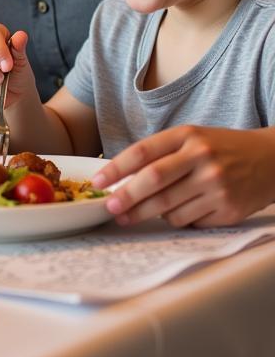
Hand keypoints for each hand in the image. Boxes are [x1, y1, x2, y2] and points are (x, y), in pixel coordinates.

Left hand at [92, 125, 274, 227]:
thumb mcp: (191, 138)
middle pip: (153, 180)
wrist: (272, 160)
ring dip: (146, 214)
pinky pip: (190, 221)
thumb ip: (160, 153)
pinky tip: (174, 213)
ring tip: (130, 216)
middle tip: (109, 207)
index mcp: (187, 136)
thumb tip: (120, 178)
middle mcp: (202, 158)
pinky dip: (175, 219)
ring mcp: (217, 184)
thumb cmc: (221, 148)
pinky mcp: (229, 209)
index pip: (143, 152)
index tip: (97, 181)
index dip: (116, 168)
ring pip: (169, 207)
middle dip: (126, 197)